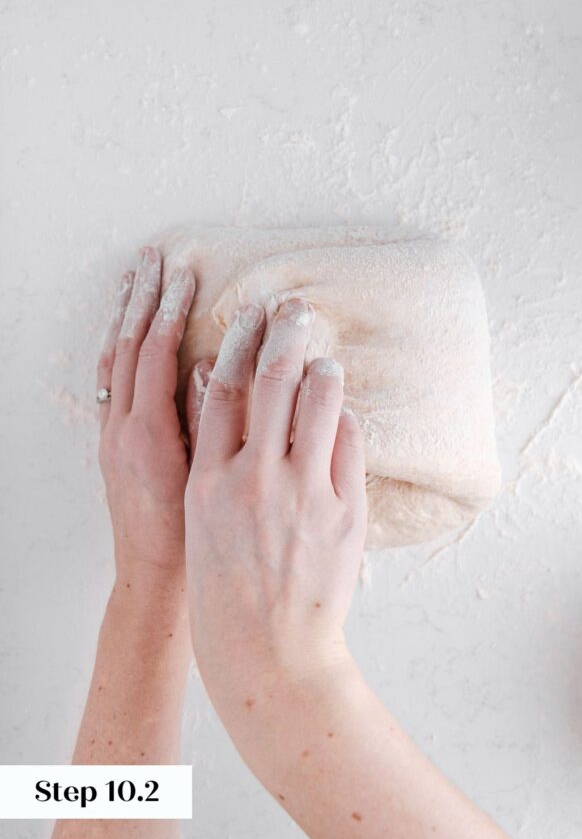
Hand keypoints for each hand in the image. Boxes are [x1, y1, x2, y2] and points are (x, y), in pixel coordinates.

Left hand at [97, 246, 201, 575]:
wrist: (156, 579)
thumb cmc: (193, 539)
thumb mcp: (209, 479)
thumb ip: (210, 421)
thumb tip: (214, 365)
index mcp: (147, 435)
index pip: (155, 355)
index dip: (171, 312)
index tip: (189, 276)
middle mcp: (120, 431)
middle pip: (125, 348)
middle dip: (141, 300)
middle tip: (156, 259)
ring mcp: (111, 438)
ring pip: (110, 363)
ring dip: (123, 318)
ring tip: (135, 280)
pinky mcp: (113, 447)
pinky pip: (109, 384)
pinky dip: (117, 349)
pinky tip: (126, 334)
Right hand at [185, 298, 366, 708]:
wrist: (270, 655)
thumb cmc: (226, 593)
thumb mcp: (203, 525)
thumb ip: (213, 464)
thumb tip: (221, 400)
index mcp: (208, 483)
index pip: (222, 391)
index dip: (237, 343)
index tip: (248, 313)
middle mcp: (254, 479)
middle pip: (271, 381)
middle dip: (284, 333)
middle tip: (294, 307)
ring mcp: (303, 494)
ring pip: (319, 402)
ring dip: (323, 370)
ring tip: (324, 358)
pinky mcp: (344, 511)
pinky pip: (350, 444)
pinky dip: (346, 421)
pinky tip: (343, 413)